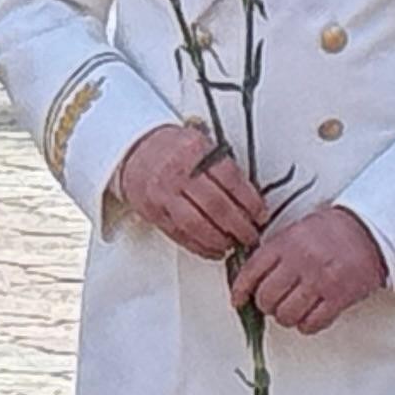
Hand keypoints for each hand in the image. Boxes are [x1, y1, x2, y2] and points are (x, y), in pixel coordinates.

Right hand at [114, 123, 272, 260]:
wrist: (134, 151)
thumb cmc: (172, 149)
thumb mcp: (199, 144)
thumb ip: (222, 166)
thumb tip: (252, 198)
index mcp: (194, 151)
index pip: (230, 179)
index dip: (250, 201)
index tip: (261, 215)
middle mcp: (177, 172)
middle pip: (216, 205)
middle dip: (239, 226)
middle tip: (252, 235)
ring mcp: (163, 194)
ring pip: (197, 225)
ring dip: (220, 240)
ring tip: (233, 244)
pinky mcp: (154, 213)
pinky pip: (180, 235)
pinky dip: (201, 247)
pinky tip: (214, 250)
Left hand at [229, 207, 394, 332]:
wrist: (369, 231)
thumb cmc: (332, 231)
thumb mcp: (295, 231)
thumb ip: (274, 253)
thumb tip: (250, 279)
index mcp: (286, 243)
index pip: (251, 271)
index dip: (240, 290)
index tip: (238, 299)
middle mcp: (300, 262)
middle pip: (266, 298)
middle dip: (265, 305)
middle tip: (271, 303)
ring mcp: (319, 281)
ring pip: (286, 315)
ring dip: (285, 317)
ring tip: (291, 310)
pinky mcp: (338, 298)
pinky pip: (311, 324)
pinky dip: (306, 325)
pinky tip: (309, 316)